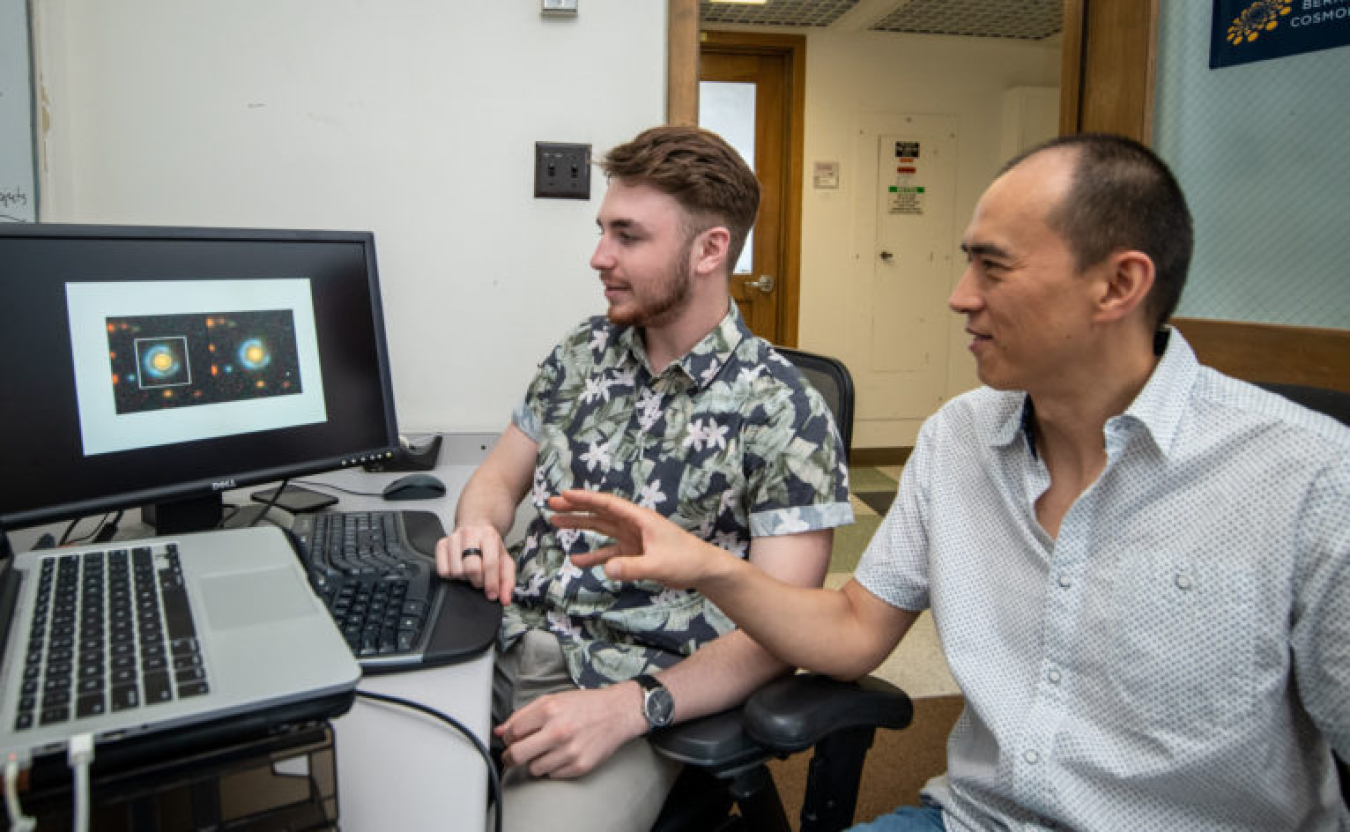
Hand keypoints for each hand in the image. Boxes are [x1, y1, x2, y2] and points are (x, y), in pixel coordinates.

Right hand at [435, 523, 514, 604]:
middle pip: (471, 568)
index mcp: (489, 536)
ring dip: (464, 578)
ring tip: (470, 572)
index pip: (490, 564)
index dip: (491, 583)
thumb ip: (508, 581)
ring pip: (456, 571)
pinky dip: (451, 576)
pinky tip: (459, 569)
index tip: (492, 594)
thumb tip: (505, 599)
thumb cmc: (490, 546)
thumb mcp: (505, 561)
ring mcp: (453, 538)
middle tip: (480, 579)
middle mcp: (470, 534)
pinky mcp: (441, 544)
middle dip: (477, 581)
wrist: (476, 527)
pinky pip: (442, 571)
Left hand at [495, 684, 645, 778]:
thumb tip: (500, 731)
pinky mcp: (580, 766)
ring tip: (548, 750)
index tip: (512, 740)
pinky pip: (552, 775)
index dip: (508, 738)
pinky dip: (553, 768)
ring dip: (536, 762)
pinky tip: (562, 754)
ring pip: (534, 769)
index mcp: (549, 710)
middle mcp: (558, 731)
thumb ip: (522, 715)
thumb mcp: (552, 700)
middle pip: (517, 755)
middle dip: (511, 757)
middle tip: (514, 756)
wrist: (617, 713)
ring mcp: (570, 751)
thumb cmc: (584, 705)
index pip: (512, 733)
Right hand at [547, 489, 728, 587]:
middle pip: (599, 512)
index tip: (564, 494)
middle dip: (575, 507)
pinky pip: (608, 552)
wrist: (702, 570)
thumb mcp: (658, 564)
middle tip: (551, 504)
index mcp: (640, 518)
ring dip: (580, 526)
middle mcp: (633, 525)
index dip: (585, 498)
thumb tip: (606, 569)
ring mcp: (633, 538)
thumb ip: (633, 568)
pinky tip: (577, 559)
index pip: (607, 504)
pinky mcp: (634, 554)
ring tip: (556, 523)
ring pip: (600, 529)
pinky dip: (593, 555)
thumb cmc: (686, 560)